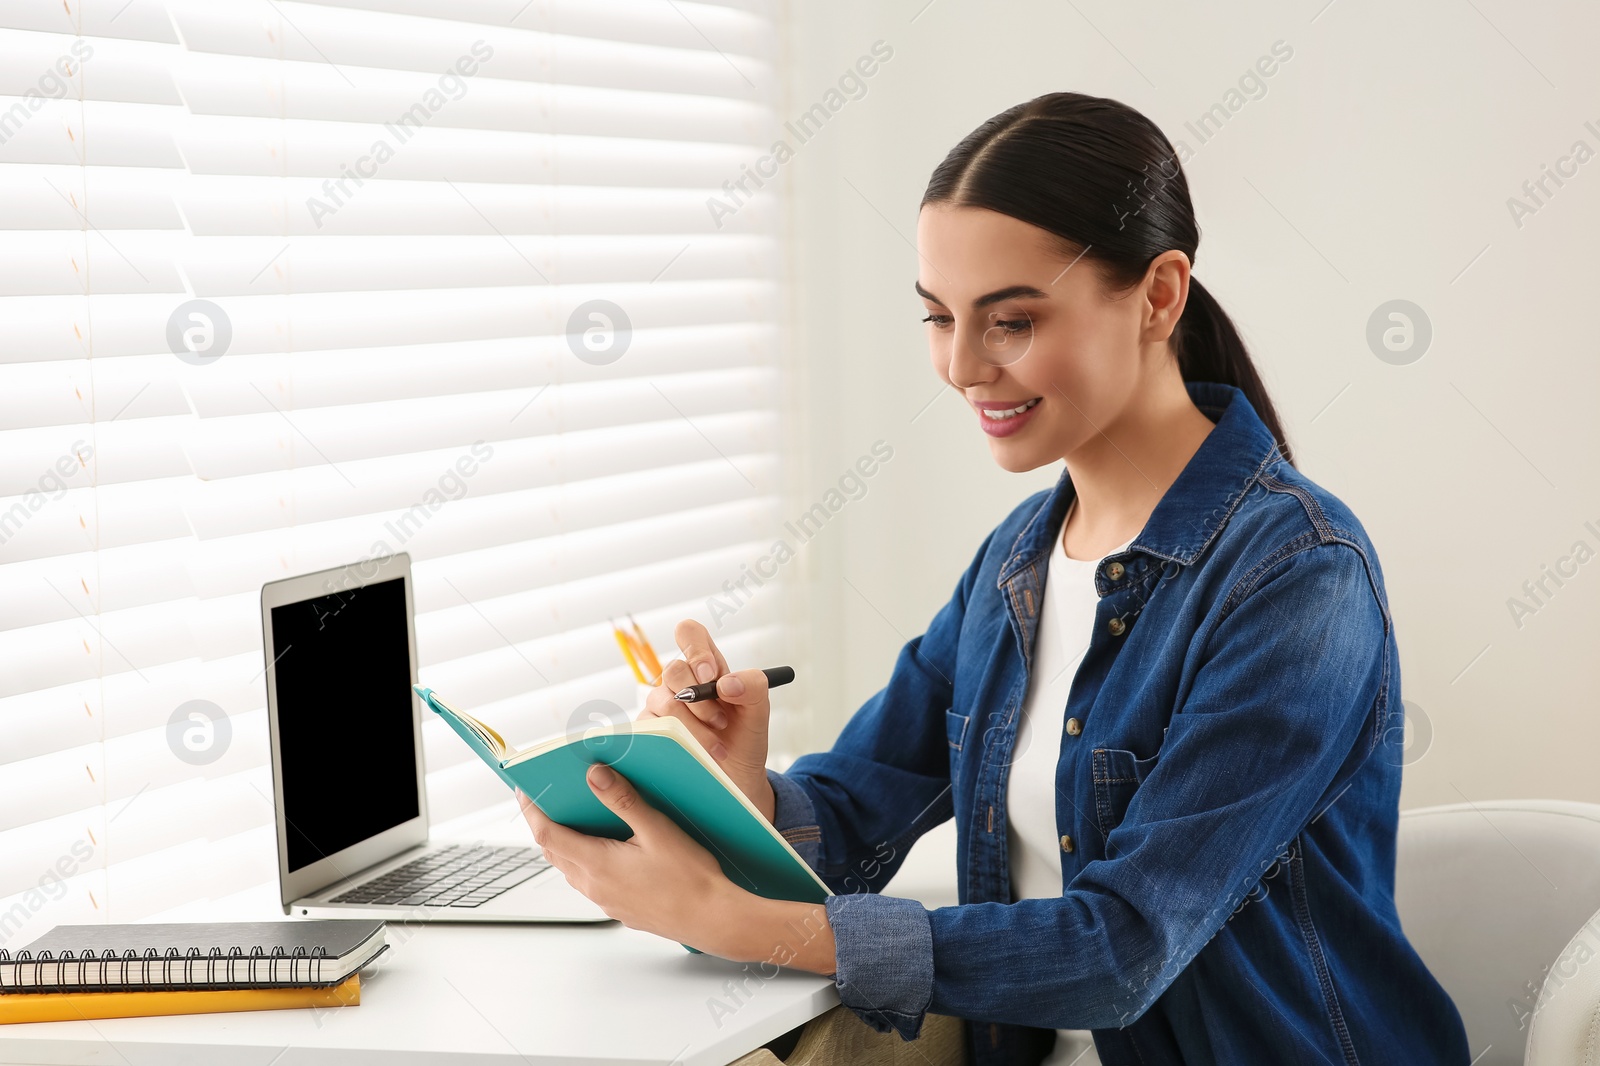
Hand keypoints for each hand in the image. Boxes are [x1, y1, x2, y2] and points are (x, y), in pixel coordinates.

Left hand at [517, 768, 836, 974]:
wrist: (715, 920)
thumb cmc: (691, 878)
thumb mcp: (658, 829)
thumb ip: (623, 799)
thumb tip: (594, 775)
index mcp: (597, 864)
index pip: (547, 834)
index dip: (531, 810)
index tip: (524, 789)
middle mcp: (595, 886)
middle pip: (554, 851)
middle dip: (546, 823)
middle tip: (547, 797)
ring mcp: (607, 901)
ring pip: (571, 868)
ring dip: (566, 843)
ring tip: (576, 817)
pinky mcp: (621, 909)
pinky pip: (591, 881)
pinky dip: (586, 859)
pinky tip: (609, 847)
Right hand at [639, 619, 774, 821]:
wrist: (736, 781)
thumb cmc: (744, 740)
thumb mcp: (759, 712)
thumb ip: (753, 687)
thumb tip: (726, 682)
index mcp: (707, 668)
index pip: (689, 634)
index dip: (696, 648)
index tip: (711, 675)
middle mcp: (680, 682)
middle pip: (673, 669)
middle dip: (699, 698)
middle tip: (720, 721)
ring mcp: (661, 706)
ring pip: (662, 700)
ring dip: (692, 725)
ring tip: (716, 746)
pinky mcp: (649, 731)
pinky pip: (650, 727)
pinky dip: (676, 741)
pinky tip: (693, 754)